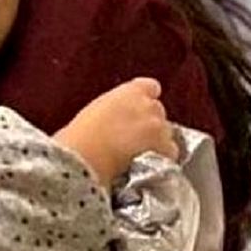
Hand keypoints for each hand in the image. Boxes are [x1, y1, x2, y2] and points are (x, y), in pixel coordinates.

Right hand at [52, 77, 177, 184]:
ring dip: (156, 140)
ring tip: (137, 153)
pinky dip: (161, 157)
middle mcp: (149, 105)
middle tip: (131, 137)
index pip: (150, 87)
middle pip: (157, 112)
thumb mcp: (94, 111)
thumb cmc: (80, 136)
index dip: (145, 98)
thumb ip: (113, 109)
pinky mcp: (165, 148)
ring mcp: (159, 127)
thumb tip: (116, 119)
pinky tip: (145, 162)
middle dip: (149, 122)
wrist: (86, 157)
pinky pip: (170, 152)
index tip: (137, 108)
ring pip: (165, 133)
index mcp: (129, 92)